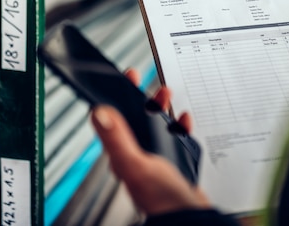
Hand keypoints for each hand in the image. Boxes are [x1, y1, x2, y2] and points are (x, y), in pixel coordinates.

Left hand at [90, 69, 209, 215]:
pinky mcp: (173, 162)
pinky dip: (179, 125)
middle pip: (135, 117)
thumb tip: (99, 113)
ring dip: (161, 108)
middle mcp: (137, 153)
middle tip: (150, 83)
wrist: (190, 217)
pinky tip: (184, 121)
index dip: (118, 93)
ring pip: (155, 124)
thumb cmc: (162, 199)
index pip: (115, 117)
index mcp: (123, 152)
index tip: (125, 76)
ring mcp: (155, 157)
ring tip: (168, 96)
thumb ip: (117, 138)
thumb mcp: (135, 163)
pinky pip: (175, 136)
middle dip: (144, 98)